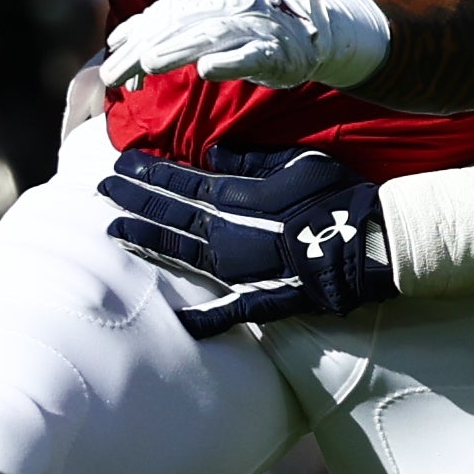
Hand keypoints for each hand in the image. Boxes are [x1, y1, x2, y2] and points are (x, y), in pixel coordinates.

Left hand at [94, 0, 393, 96]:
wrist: (313, 31)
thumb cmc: (251, 30)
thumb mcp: (207, 22)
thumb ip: (167, 28)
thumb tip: (118, 40)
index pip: (165, 14)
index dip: (136, 37)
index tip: (111, 63)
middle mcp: (229, 2)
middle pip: (179, 25)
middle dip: (144, 49)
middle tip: (115, 73)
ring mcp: (254, 24)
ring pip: (210, 35)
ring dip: (179, 49)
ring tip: (149, 64)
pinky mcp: (275, 49)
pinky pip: (250, 54)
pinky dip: (229, 62)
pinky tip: (206, 71)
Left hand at [103, 146, 398, 333]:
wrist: (371, 243)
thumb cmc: (337, 195)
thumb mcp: (297, 160)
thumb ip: (252, 158)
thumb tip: (214, 150)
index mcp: (235, 198)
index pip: (180, 183)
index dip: (148, 172)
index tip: (119, 163)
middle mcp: (227, 235)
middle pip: (170, 215)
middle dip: (135, 200)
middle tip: (101, 190)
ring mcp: (241, 270)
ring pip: (182, 253)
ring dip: (148, 241)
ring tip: (115, 229)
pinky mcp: (264, 297)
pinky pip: (229, 310)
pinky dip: (205, 319)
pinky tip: (181, 323)